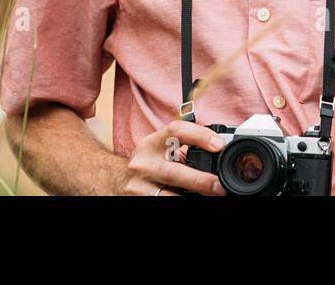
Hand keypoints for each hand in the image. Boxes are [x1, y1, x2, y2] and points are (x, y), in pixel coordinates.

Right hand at [112, 118, 227, 195]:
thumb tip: (219, 151)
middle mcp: (143, 163)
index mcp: (152, 143)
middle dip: (200, 181)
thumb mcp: (161, 149)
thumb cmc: (149, 162)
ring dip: (192, 197)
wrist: (115, 178)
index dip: (199, 135)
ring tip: (210, 196)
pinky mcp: (135, 200)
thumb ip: (184, 147)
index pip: (176, 131)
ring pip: (167, 195)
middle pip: (174, 172)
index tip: (218, 145)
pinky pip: (161, 203)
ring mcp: (137, 185)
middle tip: (219, 186)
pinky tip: (193, 199)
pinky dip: (178, 201)